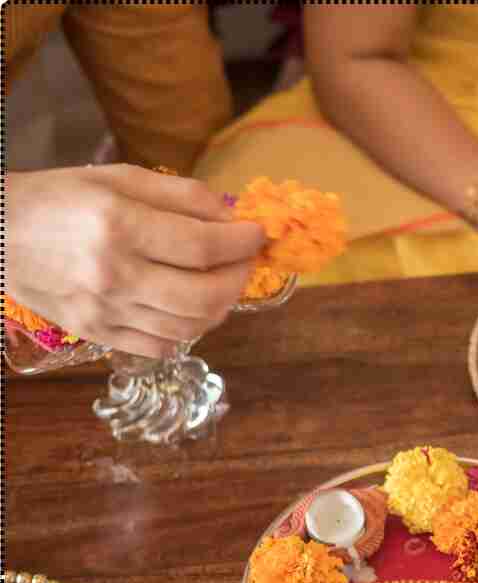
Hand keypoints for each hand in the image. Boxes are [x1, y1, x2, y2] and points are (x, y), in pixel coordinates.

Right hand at [8, 165, 265, 358]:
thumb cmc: (57, 199)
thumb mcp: (117, 178)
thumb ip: (179, 195)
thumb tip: (230, 215)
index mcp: (120, 227)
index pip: (203, 245)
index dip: (242, 242)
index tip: (258, 234)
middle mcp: (114, 274)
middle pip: (204, 294)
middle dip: (239, 278)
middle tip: (245, 261)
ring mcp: (104, 310)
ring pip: (188, 326)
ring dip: (219, 307)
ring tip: (221, 284)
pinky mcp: (95, 333)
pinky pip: (159, 346)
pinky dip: (186, 332)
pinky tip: (188, 309)